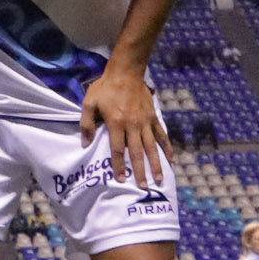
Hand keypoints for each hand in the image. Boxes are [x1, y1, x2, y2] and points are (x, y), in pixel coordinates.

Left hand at [80, 63, 167, 190]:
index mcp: (116, 123)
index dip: (119, 166)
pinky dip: (167, 147)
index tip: (121, 179)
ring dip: (156, 164)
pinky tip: (172, 160)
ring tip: (159, 179)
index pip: (117, 150)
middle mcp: (132, 125)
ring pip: (151, 147)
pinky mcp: (154, 117)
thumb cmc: (105, 88)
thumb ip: (87, 124)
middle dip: (140, 171)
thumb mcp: (89, 103)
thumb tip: (85, 144)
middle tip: (143, 187)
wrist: (126, 72)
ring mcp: (145, 122)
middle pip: (136, 152)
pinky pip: (162, 135)